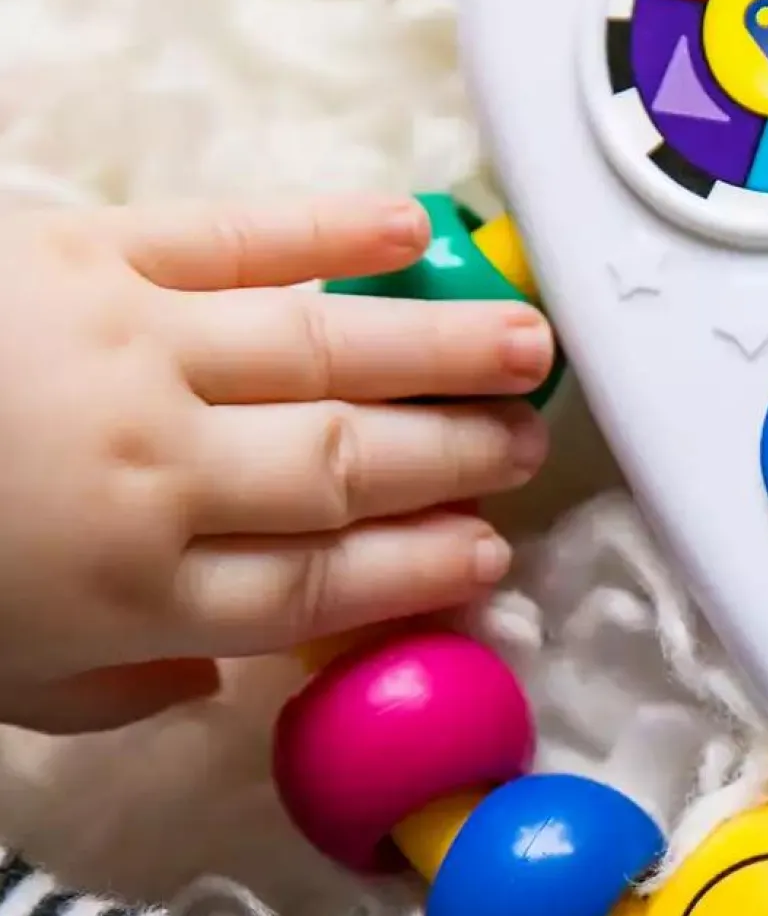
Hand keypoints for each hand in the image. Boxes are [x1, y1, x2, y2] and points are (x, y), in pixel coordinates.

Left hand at [0, 195, 553, 732]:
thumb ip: (113, 689)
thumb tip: (217, 681)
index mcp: (131, 592)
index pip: (321, 582)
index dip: (422, 568)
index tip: (492, 553)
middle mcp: (158, 475)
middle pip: (349, 465)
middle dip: (457, 457)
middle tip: (531, 442)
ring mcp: (131, 353)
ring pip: (327, 352)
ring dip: (442, 347)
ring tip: (530, 344)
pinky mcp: (87, 252)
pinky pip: (236, 235)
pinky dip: (331, 229)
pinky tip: (413, 226)